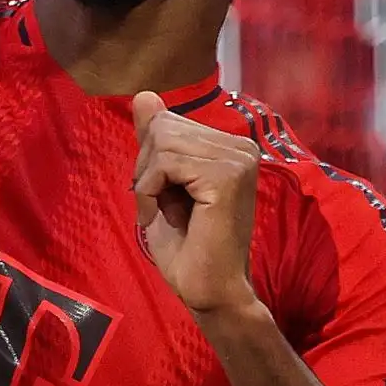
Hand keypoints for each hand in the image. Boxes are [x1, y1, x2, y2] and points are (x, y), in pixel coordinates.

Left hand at [131, 91, 262, 317]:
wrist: (209, 291)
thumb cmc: (187, 246)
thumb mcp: (161, 183)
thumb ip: (156, 140)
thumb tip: (143, 94)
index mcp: (231, 145)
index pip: (168, 123)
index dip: (150, 161)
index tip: (162, 197)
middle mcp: (242, 145)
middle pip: (164, 127)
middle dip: (147, 169)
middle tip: (161, 207)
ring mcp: (238, 158)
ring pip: (162, 142)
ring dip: (148, 182)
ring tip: (164, 213)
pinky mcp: (227, 175)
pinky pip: (165, 162)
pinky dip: (150, 191)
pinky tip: (161, 217)